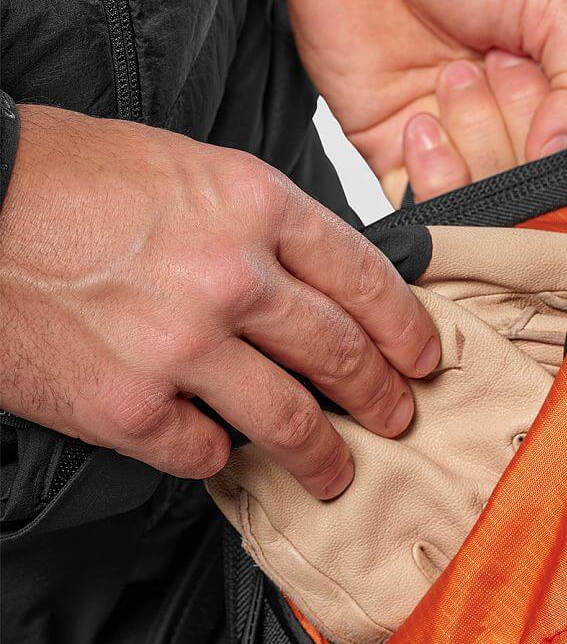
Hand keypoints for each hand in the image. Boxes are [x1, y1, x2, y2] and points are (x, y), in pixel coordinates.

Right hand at [0, 106, 440, 497]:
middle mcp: (229, 277)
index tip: (424, 360)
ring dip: (325, 458)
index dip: (408, 330)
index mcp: (252, 206)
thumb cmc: (66, 180)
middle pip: (342, 357)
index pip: (367, 279)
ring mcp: (180, 348)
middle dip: (383, 400)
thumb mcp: (186, 170)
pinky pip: (206, 453)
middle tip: (397, 420)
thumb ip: (263, 228)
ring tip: (337, 473)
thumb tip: (324, 290)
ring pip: (292, 424)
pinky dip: (219, 456)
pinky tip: (219, 449)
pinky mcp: (129, 408)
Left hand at [285, 0, 566, 202]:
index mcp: (564, 99)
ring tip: (452, 78)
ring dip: (470, 141)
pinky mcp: (404, 166)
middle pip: (535, 196)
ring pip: (486, 210)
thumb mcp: (557, 3)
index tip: (539, 89)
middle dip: (512, 130)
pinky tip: (420, 123)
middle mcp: (515, 133)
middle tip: (494, 65)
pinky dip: (431, 180)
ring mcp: (460, 154)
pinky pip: (429, 213)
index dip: (563, 144)